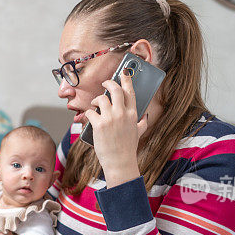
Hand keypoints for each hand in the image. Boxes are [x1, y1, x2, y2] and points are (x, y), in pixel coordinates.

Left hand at [85, 68, 149, 187]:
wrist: (120, 162)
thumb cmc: (128, 148)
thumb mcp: (138, 133)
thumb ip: (142, 123)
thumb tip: (145, 117)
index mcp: (133, 114)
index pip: (130, 91)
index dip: (126, 79)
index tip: (123, 72)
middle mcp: (122, 113)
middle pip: (115, 89)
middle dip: (109, 83)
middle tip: (104, 84)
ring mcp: (110, 118)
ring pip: (101, 98)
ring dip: (96, 100)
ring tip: (95, 104)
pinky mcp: (99, 124)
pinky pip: (90, 111)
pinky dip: (88, 113)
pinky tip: (90, 117)